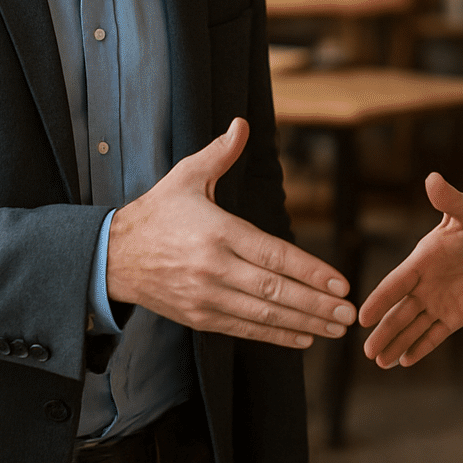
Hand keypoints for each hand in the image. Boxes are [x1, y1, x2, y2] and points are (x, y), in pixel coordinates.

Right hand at [106, 117, 355, 348]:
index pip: (274, 256)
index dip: (310, 271)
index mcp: (218, 232)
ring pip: (263, 314)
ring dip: (304, 323)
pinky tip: (303, 338)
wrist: (113, 256)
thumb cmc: (157, 212)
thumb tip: (241, 124)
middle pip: (274, 291)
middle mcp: (214, 268)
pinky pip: (244, 329)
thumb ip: (219, 153)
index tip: (340, 282)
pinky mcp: (199, 316)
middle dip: (316, 303)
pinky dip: (275, 336)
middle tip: (349, 311)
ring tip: (335, 327)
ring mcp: (206, 296)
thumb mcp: (186, 176)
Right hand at [359, 172, 462, 368]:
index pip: (397, 283)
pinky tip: (405, 361)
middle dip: (384, 331)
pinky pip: (435, 335)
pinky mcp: (454, 316)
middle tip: (367, 352)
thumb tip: (433, 178)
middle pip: (400, 311)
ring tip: (381, 362)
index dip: (380, 299)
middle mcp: (424, 284)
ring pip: (413, 326)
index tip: (363, 316)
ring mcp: (438, 302)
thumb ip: (449, 200)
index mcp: (422, 260)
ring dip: (397, 343)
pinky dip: (421, 347)